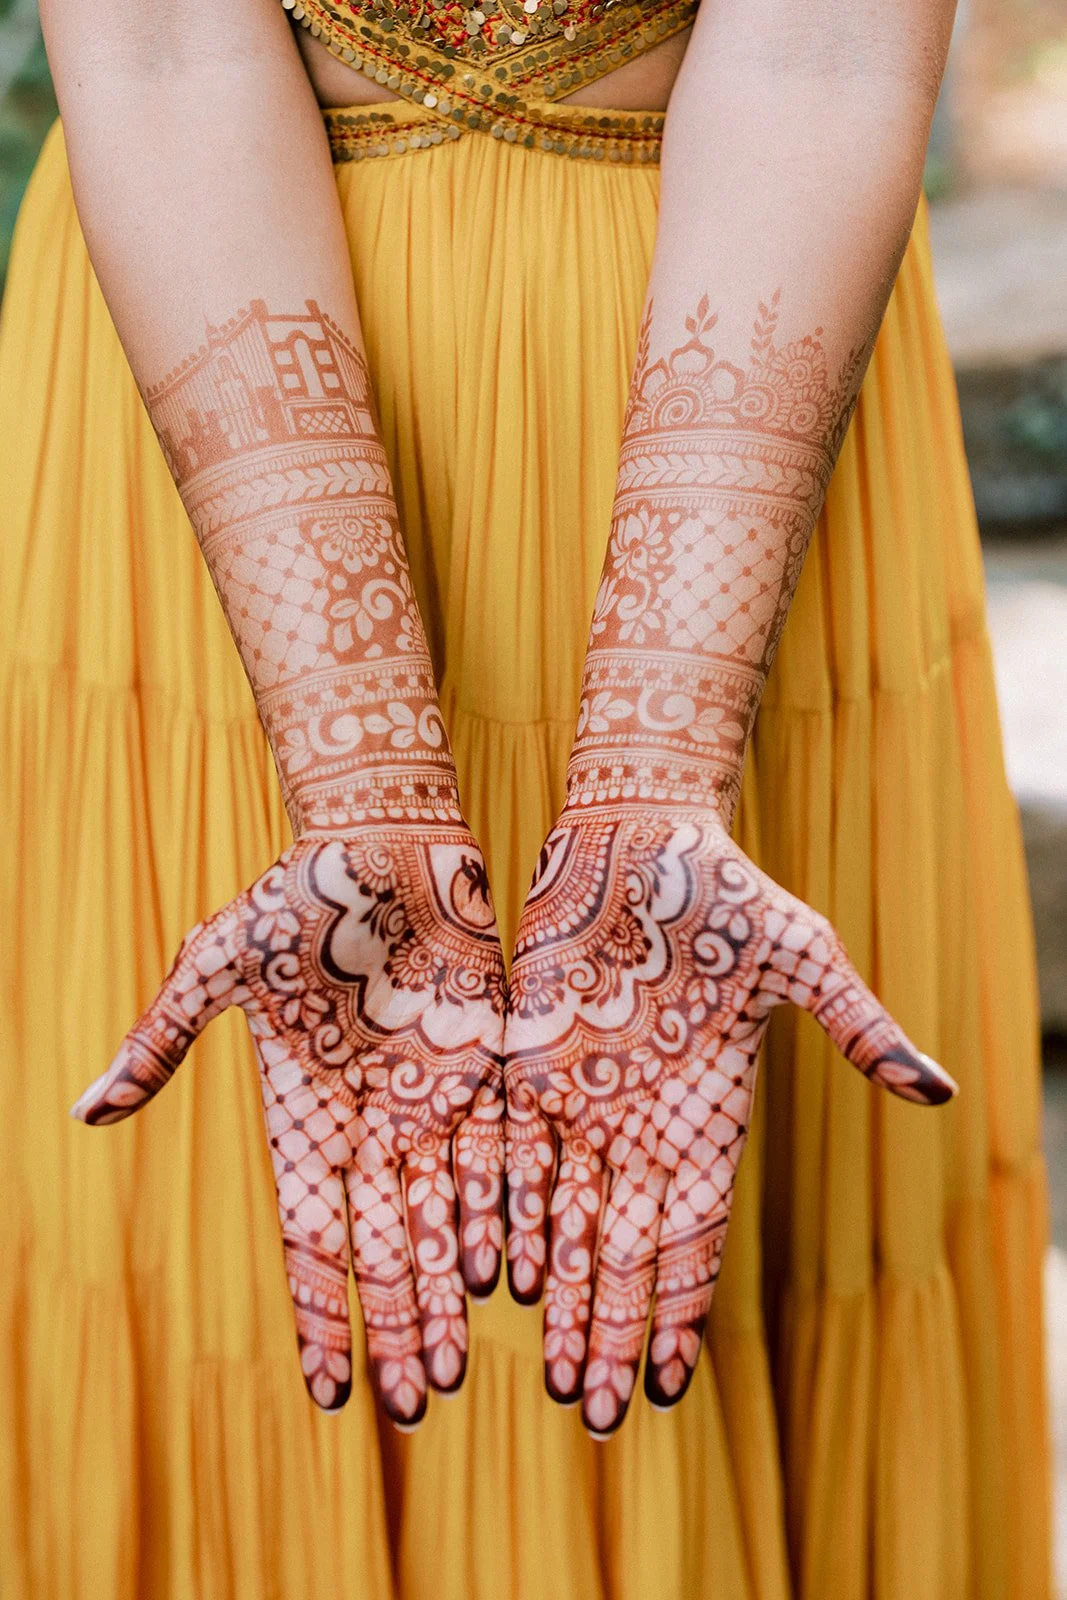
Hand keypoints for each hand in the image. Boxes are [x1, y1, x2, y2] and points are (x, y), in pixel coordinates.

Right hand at [73, 827, 505, 1426]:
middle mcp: (371, 1125)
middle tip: (413, 1404)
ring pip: (446, 1218)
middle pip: (385, 1248)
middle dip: (396, 1327)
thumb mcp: (218, 965)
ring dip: (449, 1292)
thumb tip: (84, 1110)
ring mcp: (432, 1102)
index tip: (332, 1394)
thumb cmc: (293, 897)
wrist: (384, 841)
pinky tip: (515, 1276)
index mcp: (304, 1116)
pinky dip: (505, 1216)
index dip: (322, 1315)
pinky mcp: (487, 1069)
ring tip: (456, 1366)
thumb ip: (164, 1039)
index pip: (314, 1241)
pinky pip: (500, 1157)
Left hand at [504, 810, 955, 1436]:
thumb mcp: (800, 958)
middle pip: (622, 1248)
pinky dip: (503, 1213)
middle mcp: (639, 1121)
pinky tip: (494, 1276)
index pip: (691, 1236)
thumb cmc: (728, 890)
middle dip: (611, 1330)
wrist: (638, 832)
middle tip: (599, 1416)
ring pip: (562, 1216)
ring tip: (551, 1374)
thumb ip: (854, 1026)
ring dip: (558, 1295)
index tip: (667, 1384)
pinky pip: (507, 1152)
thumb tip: (939, 1092)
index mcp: (707, 1113)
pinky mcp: (523, 1059)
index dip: (678, 1309)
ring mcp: (579, 1094)